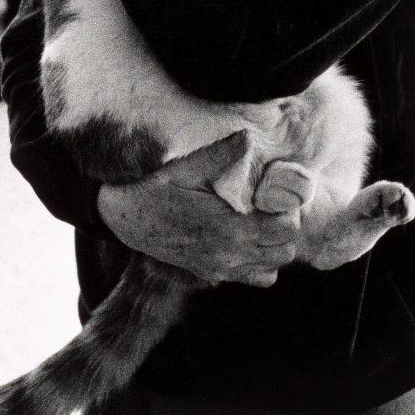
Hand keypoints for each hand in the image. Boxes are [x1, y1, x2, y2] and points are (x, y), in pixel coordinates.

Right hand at [97, 132, 300, 287]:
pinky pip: (255, 279)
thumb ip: (222, 153)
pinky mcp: (211, 273)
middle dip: (286, 226)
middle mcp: (230, 254)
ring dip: (276, 245)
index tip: (275, 192)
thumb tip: (248, 136)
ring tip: (263, 220)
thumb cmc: (158, 187)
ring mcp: (221, 268)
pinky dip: (261, 263)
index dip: (289, 208)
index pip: (288, 228)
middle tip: (272, 204)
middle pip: (287, 250)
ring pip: (274, 267)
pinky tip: (249, 238)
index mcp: (231, 227)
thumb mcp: (188, 166)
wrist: (124, 216)